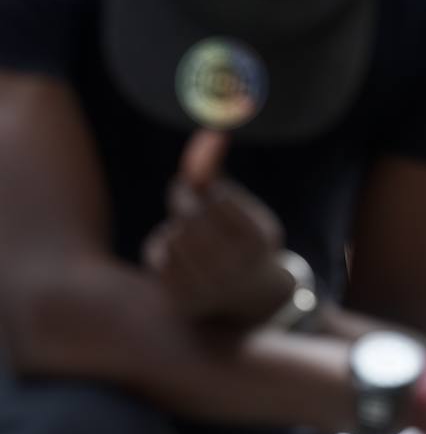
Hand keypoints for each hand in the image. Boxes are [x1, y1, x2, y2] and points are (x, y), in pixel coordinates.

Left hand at [144, 131, 290, 323]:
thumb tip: (210, 132)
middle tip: (184, 198)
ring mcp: (210, 289)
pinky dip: (164, 248)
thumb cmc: (242, 238)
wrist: (250, 296)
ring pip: (172, 237)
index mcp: (258, 241)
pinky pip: (158, 259)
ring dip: (175, 227)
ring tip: (188, 232)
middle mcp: (236, 269)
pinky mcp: (184, 302)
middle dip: (182, 200)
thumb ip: (216, 171)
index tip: (206, 190)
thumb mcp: (240, 205)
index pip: (215, 198)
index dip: (205, 188)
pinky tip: (179, 253)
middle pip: (191, 218)